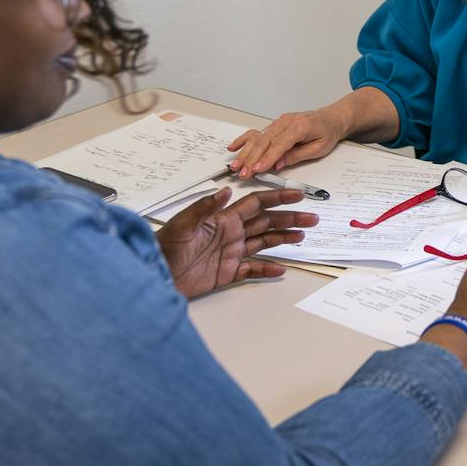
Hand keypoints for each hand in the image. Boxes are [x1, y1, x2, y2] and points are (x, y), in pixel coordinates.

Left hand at [156, 187, 316, 297]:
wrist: (155, 275)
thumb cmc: (165, 248)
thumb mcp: (183, 225)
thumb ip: (204, 208)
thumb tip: (225, 190)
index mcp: (224, 219)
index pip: (257, 204)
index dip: (278, 198)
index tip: (297, 194)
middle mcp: (231, 233)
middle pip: (267, 222)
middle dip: (290, 219)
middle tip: (312, 217)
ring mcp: (231, 253)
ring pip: (264, 243)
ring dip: (283, 239)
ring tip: (302, 237)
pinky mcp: (227, 273)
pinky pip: (252, 270)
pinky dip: (266, 269)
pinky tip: (280, 269)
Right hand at [227, 106, 345, 176]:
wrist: (331, 118)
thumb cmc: (327, 132)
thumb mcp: (318, 149)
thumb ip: (296, 156)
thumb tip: (278, 165)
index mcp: (299, 126)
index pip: (279, 144)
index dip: (267, 158)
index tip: (257, 169)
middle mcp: (286, 122)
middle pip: (265, 141)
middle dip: (252, 159)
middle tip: (243, 173)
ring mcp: (279, 122)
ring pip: (258, 138)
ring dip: (246, 152)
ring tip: (236, 166)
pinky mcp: (275, 124)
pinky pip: (257, 132)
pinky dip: (245, 140)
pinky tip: (234, 147)